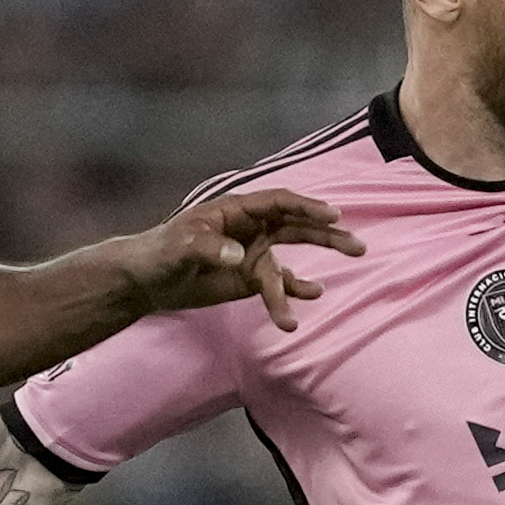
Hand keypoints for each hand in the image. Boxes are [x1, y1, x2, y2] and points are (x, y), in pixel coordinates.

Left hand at [120, 186, 363, 332]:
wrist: (148, 280)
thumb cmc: (161, 251)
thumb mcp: (181, 245)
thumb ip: (210, 247)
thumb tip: (240, 256)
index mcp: (238, 210)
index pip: (280, 203)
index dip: (307, 207)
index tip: (333, 216)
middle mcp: (252, 229)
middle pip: (297, 227)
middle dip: (327, 236)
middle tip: (356, 245)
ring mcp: (253, 255)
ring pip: (289, 262)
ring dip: (309, 275)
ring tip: (322, 293)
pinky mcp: (249, 280)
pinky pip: (277, 285)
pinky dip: (291, 294)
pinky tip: (307, 300)